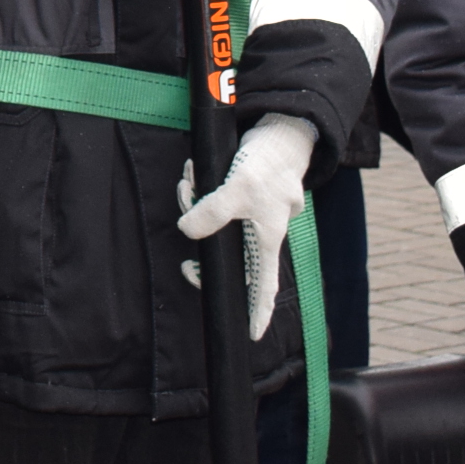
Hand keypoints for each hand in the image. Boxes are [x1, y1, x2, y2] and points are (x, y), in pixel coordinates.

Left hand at [175, 113, 316, 338]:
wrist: (279, 129)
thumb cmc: (268, 162)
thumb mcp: (238, 188)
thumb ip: (212, 213)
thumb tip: (187, 232)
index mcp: (267, 238)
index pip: (264, 286)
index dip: (258, 311)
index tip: (252, 334)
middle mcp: (260, 231)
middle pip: (223, 250)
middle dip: (197, 238)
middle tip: (184, 219)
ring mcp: (250, 213)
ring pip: (212, 221)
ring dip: (193, 201)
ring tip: (188, 181)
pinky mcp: (240, 195)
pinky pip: (212, 202)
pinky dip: (199, 189)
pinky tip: (192, 174)